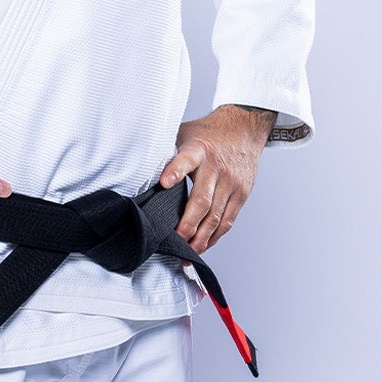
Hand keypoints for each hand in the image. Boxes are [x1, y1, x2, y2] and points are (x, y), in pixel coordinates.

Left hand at [157, 105, 272, 253]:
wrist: (244, 129)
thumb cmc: (208, 134)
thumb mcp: (184, 133)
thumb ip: (166, 151)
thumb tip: (137, 166)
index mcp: (198, 150)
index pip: (186, 160)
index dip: (175, 171)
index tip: (164, 183)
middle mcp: (216, 169)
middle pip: (202, 201)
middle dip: (188, 224)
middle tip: (175, 240)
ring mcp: (231, 184)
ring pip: (216, 217)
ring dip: (201, 238)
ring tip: (187, 253)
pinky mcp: (241, 195)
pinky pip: (227, 221)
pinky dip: (214, 237)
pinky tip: (203, 245)